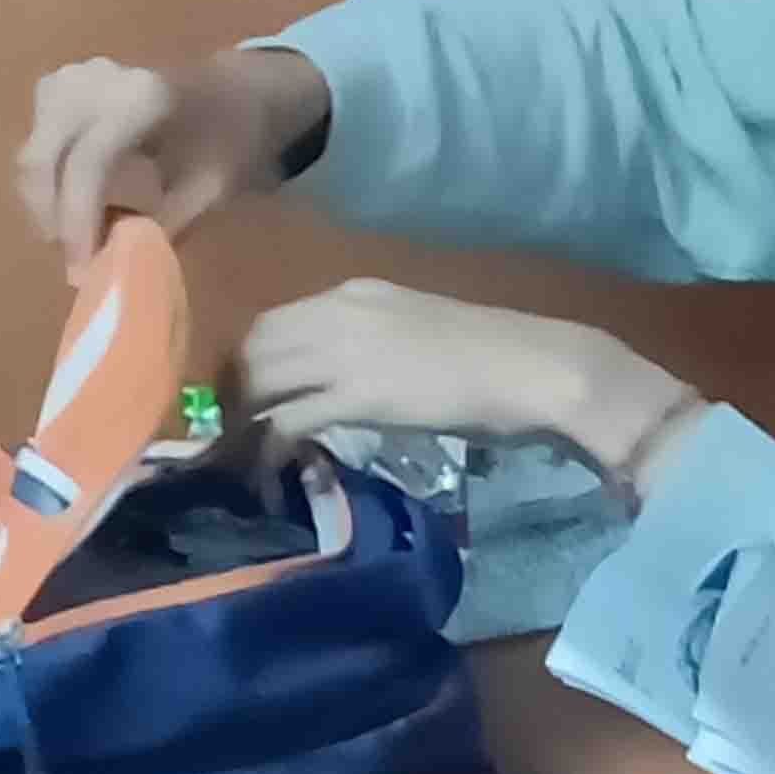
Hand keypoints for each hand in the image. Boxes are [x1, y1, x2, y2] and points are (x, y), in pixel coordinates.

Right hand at [15, 46, 326, 274]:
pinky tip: (73, 208)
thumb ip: (166, 221)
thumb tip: (112, 260)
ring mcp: (70, 78)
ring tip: (75, 238)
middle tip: (73, 261)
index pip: (89, 162)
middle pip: (44, 156)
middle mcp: (94, 80)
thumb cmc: (229, 142)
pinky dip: (47, 180)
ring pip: (34, 151)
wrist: (228, 94)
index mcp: (142, 97)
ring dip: (45, 201)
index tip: (82, 267)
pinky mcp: (58, 87)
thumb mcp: (212, 187)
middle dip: (52, 216)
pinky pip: (38, 141)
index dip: (78, 219)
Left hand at [230, 281, 704, 482]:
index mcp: (357, 294)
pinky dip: (270, 453)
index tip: (254, 400)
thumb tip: (371, 385)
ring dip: (244, 425)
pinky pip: (287, 421)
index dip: (253, 363)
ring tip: (248, 463)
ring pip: (259, 381)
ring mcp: (345, 351)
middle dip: (235, 394)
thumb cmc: (504, 360)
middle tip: (239, 438)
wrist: (539, 369)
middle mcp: (338, 311)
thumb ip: (386, 352)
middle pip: (253, 346)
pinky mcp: (356, 396)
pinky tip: (274, 480)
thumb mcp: (427, 340)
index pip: (275, 320)